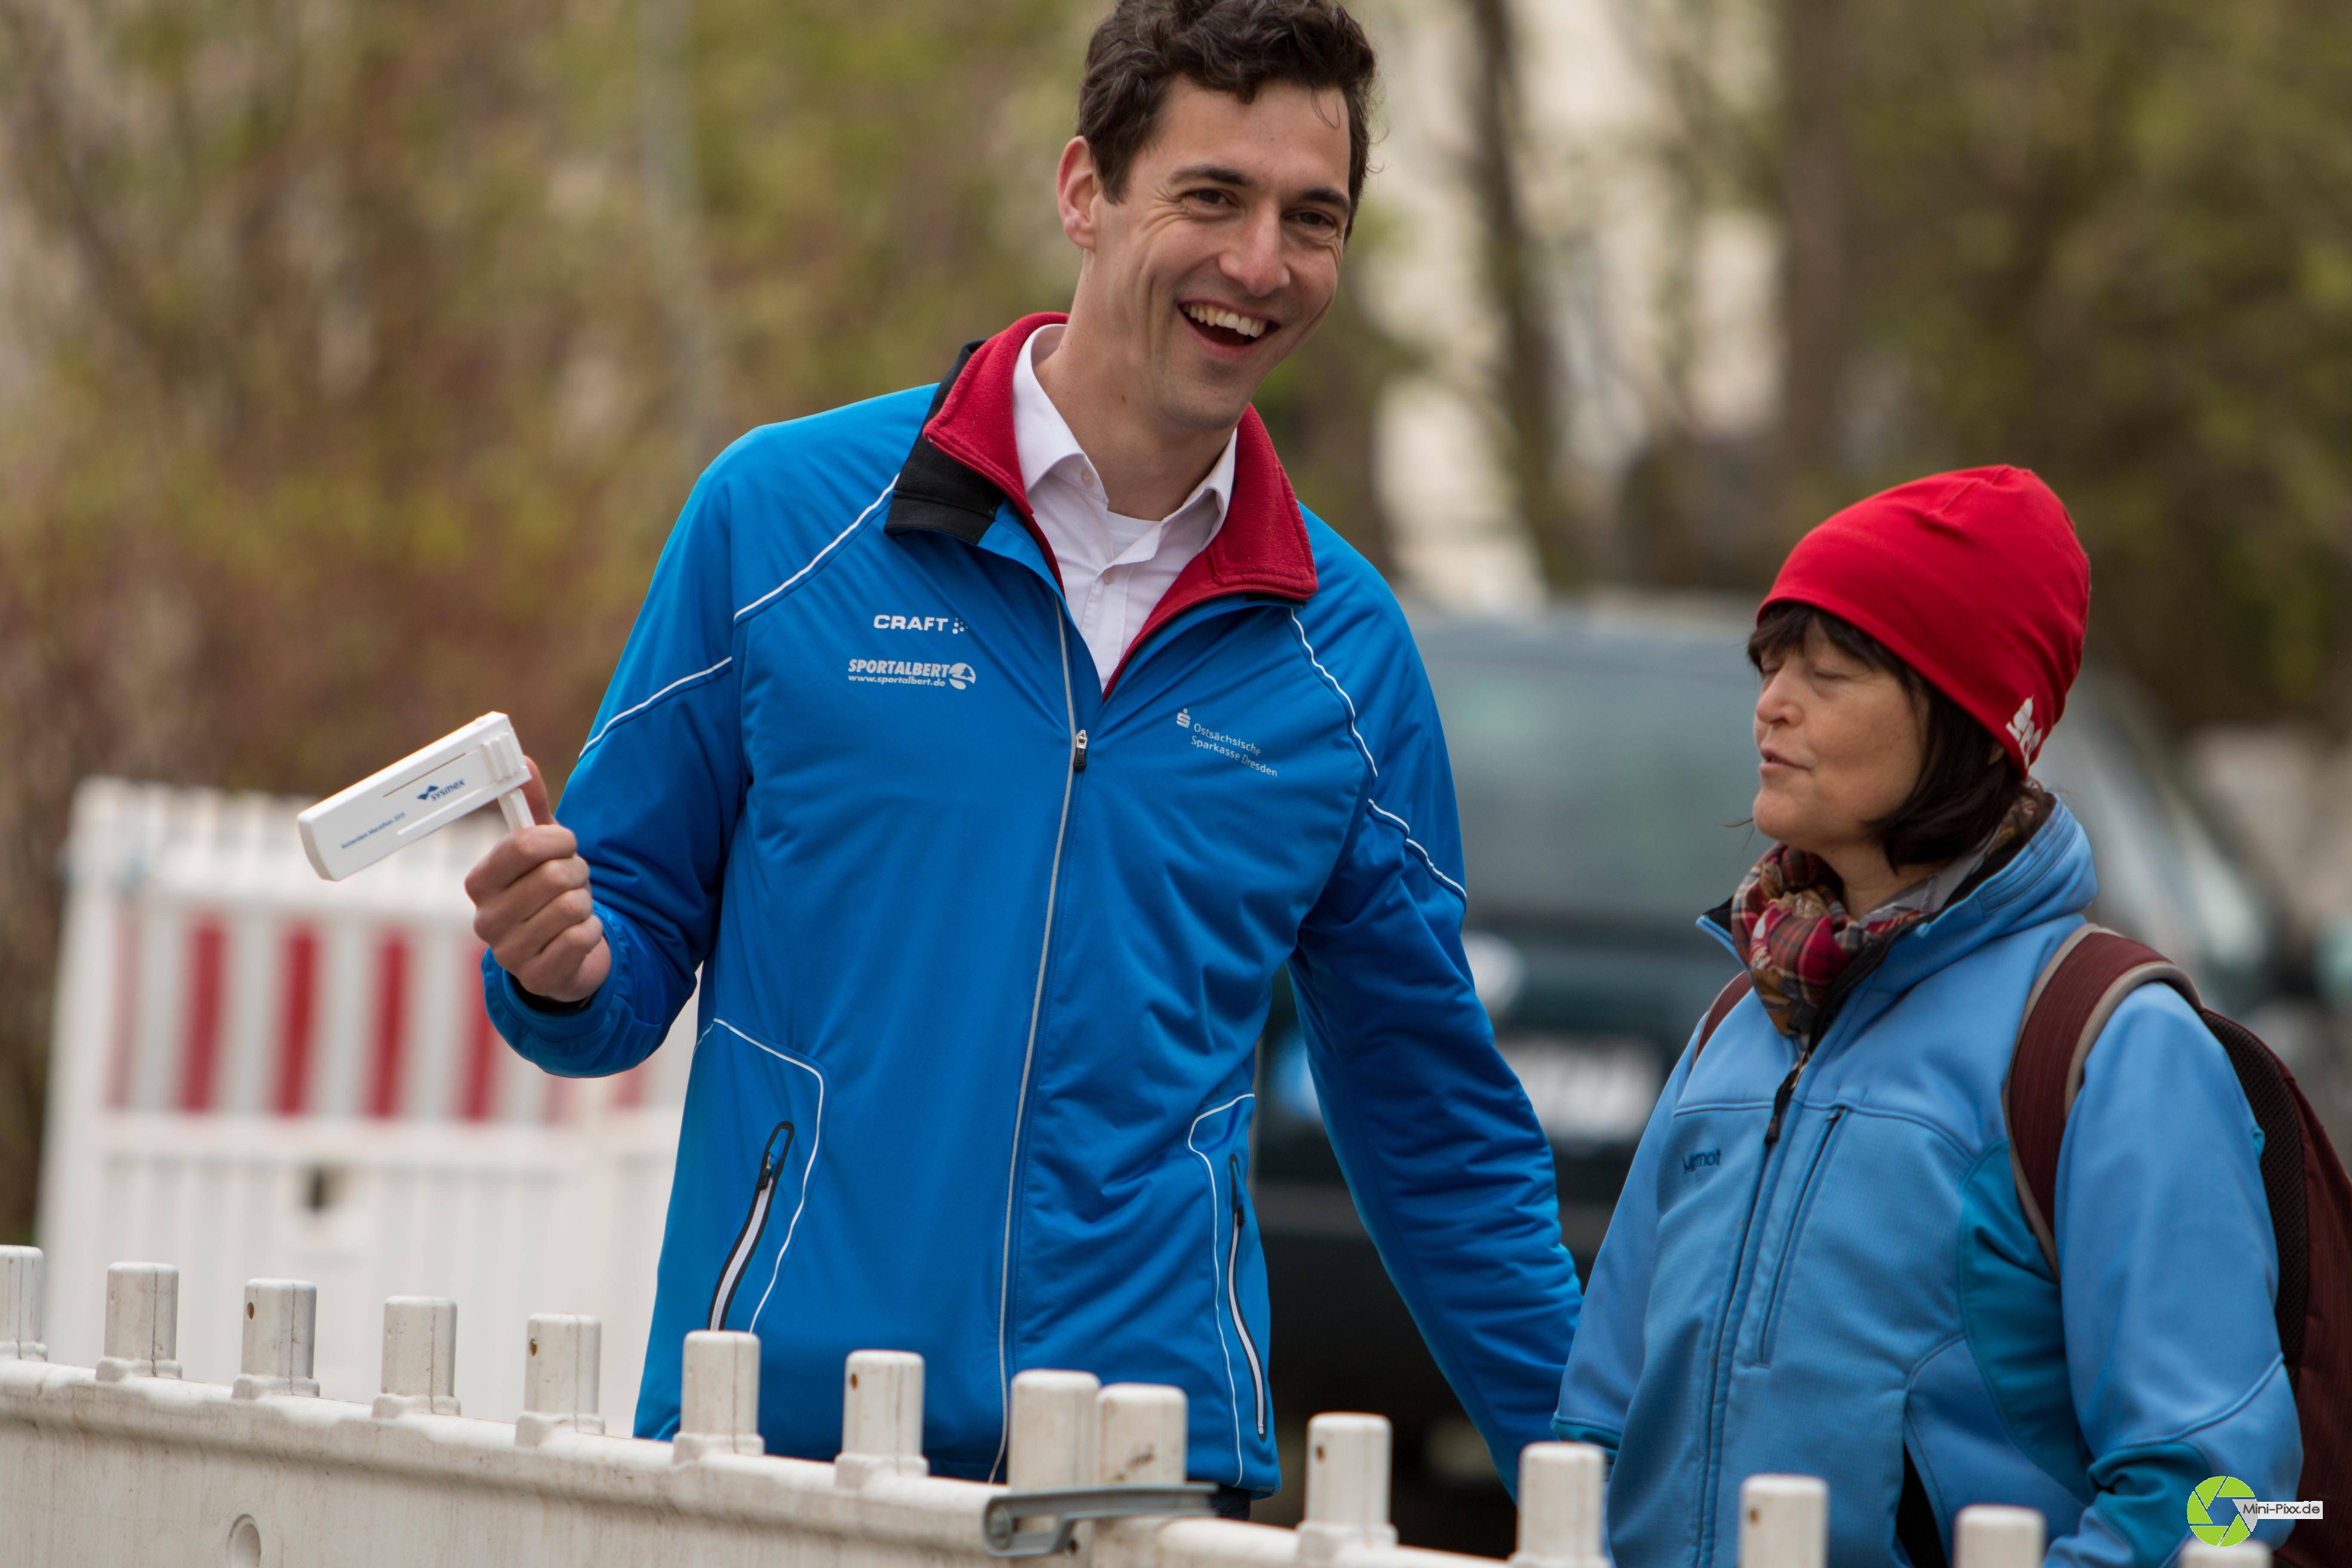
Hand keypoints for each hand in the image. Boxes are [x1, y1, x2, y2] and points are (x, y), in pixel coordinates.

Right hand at [465, 756, 611, 1003]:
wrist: (563, 955)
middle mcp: (486, 919)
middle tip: (575, 882)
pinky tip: (580, 936)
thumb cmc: (547, 893)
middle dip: (578, 873)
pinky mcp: (537, 978)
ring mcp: (509, 953)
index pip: (522, 845)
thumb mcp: (541, 850)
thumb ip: (531, 807)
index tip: (567, 844)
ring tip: (576, 908)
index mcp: (480, 882)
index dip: (558, 840)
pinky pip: (580, 939)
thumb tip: (522, 760)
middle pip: (554, 875)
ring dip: (586, 903)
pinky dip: (592, 932)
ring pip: (571, 906)